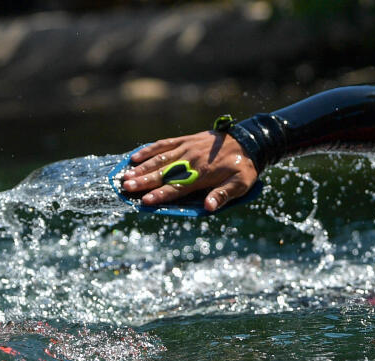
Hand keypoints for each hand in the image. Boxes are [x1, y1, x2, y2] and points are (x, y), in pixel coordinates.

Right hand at [119, 131, 257, 211]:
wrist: (248, 140)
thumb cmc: (244, 167)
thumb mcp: (241, 184)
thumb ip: (223, 195)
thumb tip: (208, 207)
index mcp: (203, 174)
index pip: (178, 187)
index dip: (161, 194)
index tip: (146, 201)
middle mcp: (191, 160)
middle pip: (163, 172)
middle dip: (144, 181)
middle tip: (126, 188)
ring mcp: (186, 148)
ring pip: (160, 159)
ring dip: (141, 168)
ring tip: (125, 176)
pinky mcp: (185, 140)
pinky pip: (164, 144)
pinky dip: (149, 150)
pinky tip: (135, 157)